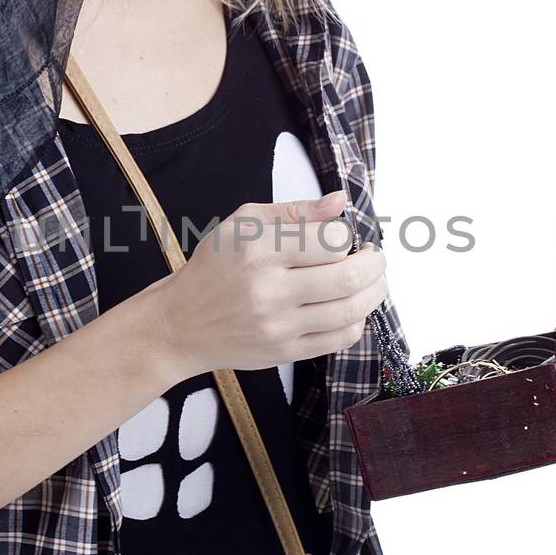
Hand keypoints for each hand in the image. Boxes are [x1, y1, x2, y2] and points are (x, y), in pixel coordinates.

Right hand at [161, 188, 388, 374]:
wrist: (180, 324)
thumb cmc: (213, 267)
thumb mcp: (242, 224)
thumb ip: (294, 211)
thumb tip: (339, 202)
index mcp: (258, 250)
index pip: (331, 240)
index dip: (346, 234)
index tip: (341, 235)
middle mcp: (268, 290)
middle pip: (348, 278)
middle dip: (374, 264)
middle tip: (374, 257)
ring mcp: (278, 326)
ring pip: (351, 311)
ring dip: (374, 292)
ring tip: (372, 280)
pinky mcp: (285, 352)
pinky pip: (340, 339)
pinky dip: (357, 320)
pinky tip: (351, 307)